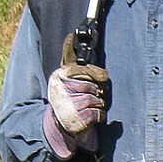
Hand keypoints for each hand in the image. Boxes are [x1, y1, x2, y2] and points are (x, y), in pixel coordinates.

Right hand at [44, 33, 109, 156]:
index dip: (95, 72)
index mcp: (57, 77)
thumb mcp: (66, 78)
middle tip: (95, 95)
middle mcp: (60, 91)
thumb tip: (71, 36)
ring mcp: (68, 106)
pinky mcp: (76, 120)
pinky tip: (93, 117)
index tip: (104, 76)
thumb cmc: (68, 97)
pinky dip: (99, 116)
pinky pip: (97, 113)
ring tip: (90, 106)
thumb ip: (71, 59)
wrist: (61, 125)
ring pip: (95, 99)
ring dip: (98, 104)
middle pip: (91, 86)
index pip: (80, 70)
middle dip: (97, 91)